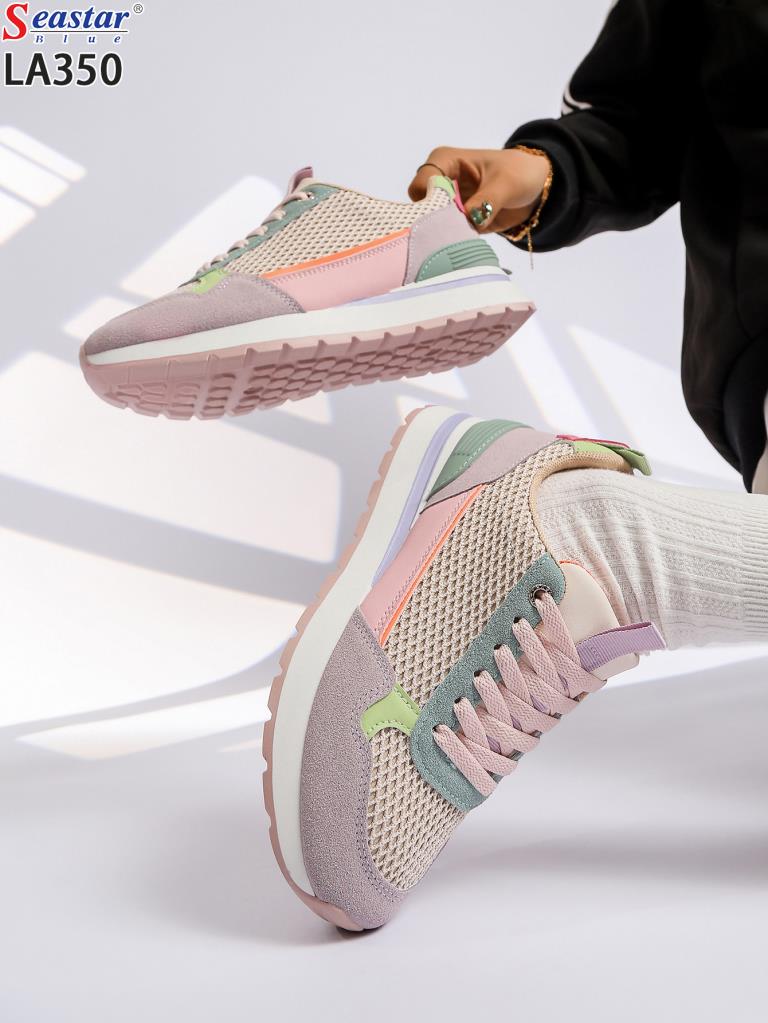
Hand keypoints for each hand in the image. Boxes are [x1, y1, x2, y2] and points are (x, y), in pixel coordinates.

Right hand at [409, 146, 550, 232]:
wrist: (535, 189)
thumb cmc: (519, 173)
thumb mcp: (506, 183)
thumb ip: (486, 201)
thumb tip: (469, 219)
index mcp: (446, 161)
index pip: (422, 182)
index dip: (429, 199)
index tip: (448, 212)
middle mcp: (441, 183)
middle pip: (423, 207)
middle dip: (436, 221)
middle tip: (457, 230)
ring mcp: (448, 205)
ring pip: (434, 225)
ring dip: (447, 235)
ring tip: (465, 238)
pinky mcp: (458, 224)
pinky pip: (449, 237)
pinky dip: (456, 243)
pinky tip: (468, 245)